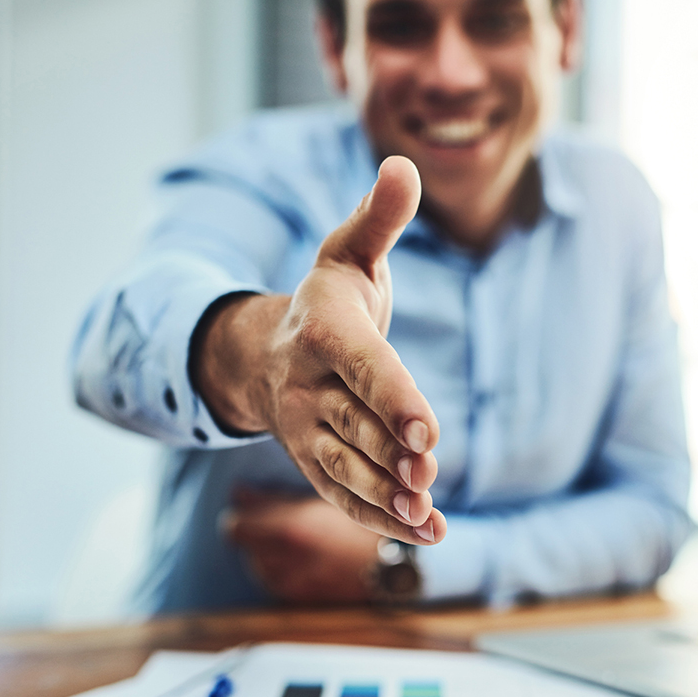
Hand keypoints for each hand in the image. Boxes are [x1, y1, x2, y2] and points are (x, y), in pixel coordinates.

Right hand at [195, 156, 446, 544]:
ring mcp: (307, 431)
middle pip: (355, 425)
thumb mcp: (349, 252)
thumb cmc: (328, 300)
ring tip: (427, 517)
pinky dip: (381, 519)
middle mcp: (309, 386)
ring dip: (386, 497)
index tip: (427, 433)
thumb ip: (380, 216)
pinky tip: (427, 534)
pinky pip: (345, 496)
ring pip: (347, 469)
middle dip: (391, 454)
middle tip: (429, 477)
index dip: (394, 400)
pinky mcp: (314, 464)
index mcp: (324, 332)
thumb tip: (404, 163)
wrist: (268, 353)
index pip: (364, 367)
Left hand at [224, 489, 380, 602]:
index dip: (241, 517)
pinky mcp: (297, 598)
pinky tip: (300, 559)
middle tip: (276, 523)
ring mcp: (290, 582)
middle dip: (255, 532)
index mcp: (289, 530)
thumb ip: (274, 498)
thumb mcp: (318, 502)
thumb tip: (238, 492)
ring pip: (257, 564)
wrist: (385, 567)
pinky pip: (273, 580)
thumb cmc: (356, 526)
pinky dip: (279, 569)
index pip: (236, 526)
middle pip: (245, 545)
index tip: (248, 511)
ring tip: (293, 541)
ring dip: (265, 552)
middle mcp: (284, 559)